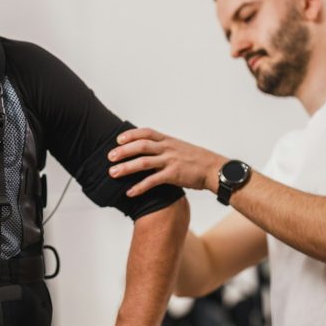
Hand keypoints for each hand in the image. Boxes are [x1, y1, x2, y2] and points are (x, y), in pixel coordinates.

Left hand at [108, 127, 224, 195]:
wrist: (215, 169)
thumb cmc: (197, 160)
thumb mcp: (180, 148)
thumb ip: (165, 148)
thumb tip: (149, 150)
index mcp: (169, 140)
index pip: (146, 132)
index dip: (131, 135)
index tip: (118, 139)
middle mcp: (168, 148)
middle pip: (141, 146)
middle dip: (123, 151)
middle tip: (110, 157)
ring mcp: (171, 161)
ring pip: (143, 162)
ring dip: (126, 167)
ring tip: (113, 173)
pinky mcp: (173, 175)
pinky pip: (152, 181)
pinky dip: (139, 187)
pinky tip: (129, 192)